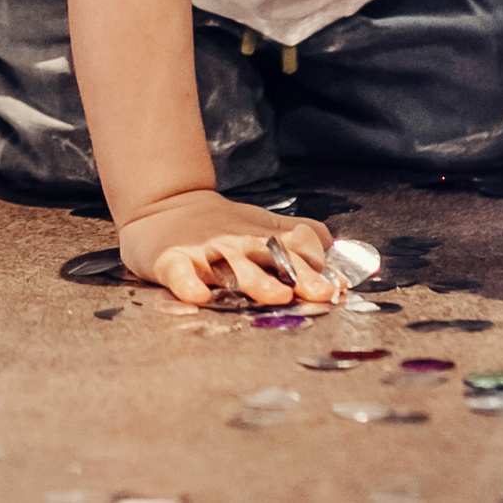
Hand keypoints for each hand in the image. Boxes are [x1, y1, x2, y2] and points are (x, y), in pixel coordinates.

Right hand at [117, 189, 338, 306]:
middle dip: (299, 275)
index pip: (297, 247)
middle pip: (273, 257)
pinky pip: (180, 274)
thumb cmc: (221, 226)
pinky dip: (189, 284)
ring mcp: (206, 252)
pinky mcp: (172, 260)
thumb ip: (300, 237)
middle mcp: (239, 243)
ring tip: (277, 295)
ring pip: (233, 266)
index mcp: (262, 238)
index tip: (339, 285)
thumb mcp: (264, 226)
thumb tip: (336, 252)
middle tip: (321, 292)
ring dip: (256, 280)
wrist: (163, 206)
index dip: (320, 265)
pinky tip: (198, 296)